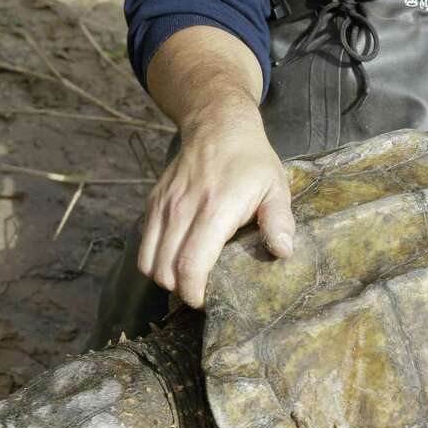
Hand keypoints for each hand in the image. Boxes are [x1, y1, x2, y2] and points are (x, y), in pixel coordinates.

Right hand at [138, 111, 293, 307]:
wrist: (218, 126)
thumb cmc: (252, 162)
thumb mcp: (276, 188)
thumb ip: (279, 222)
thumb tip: (283, 252)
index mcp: (215, 210)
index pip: (190, 266)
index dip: (196, 294)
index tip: (210, 301)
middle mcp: (182, 209)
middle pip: (165, 271)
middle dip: (182, 291)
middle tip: (203, 292)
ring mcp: (163, 206)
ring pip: (148, 262)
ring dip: (166, 278)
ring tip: (189, 279)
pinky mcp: (152, 203)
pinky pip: (144, 245)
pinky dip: (156, 260)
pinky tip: (177, 259)